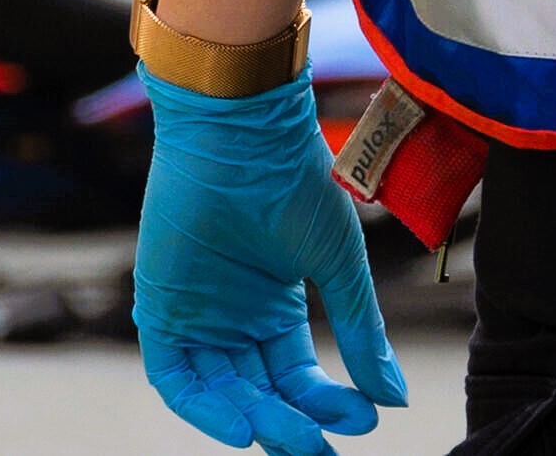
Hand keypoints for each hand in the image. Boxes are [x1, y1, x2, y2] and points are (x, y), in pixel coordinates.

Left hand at [134, 68, 405, 452]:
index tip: (364, 419)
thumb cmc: (294, 182)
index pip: (298, 376)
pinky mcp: (160, 308)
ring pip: (223, 391)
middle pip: (260, 391)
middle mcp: (233, 318)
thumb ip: (360, 330)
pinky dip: (204, 407)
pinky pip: (176, 376)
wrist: (242, 132)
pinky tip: (241, 426)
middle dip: (291, 424)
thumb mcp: (337, 264)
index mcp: (274, 307)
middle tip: (321, 448)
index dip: (328, 403)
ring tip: (290, 438)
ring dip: (254, 420)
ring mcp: (196, 315)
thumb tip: (395, 398)